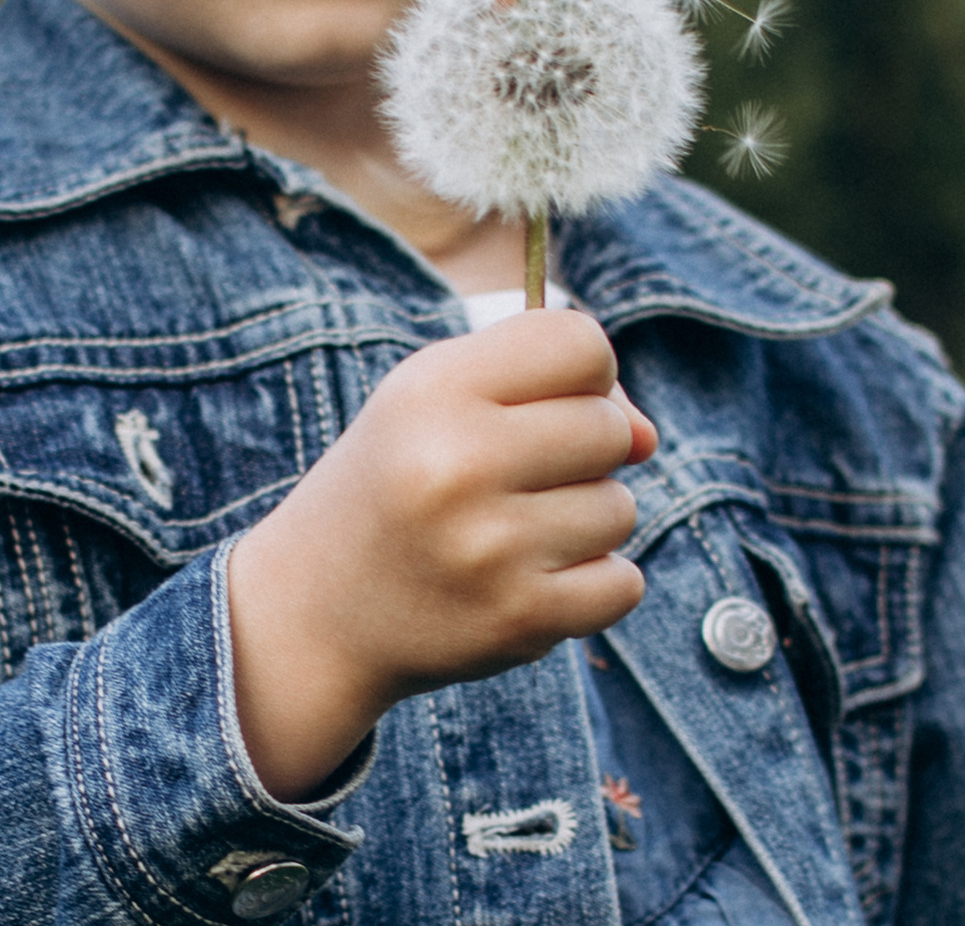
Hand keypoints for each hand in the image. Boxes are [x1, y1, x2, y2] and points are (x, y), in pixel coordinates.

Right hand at [225, 309, 656, 798]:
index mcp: (432, 391)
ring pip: (619, 509)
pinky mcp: (518, 619)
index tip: (547, 403)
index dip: (585, 373)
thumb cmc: (393, 485)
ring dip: (583, 522)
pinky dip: (592, 584)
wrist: (314, 611)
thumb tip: (650, 437)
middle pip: (610, 429)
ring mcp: (490, 548)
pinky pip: (624, 584)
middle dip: (584, 452)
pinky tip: (528, 580)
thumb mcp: (436, 402)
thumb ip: (546, 388)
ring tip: (508, 533)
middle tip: (518, 476)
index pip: (580, 343)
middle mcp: (458, 463)